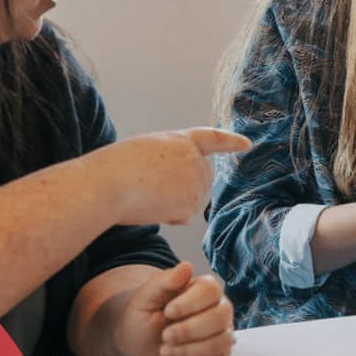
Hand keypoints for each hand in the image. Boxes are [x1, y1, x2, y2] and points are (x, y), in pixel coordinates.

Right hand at [87, 128, 250, 224]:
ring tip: (146, 193)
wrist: (108, 183)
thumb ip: (167, 161)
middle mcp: (193, 159)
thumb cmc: (115, 168)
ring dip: (171, 203)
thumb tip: (176, 186)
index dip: (230, 141)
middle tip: (153, 190)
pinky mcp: (190, 204)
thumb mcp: (144, 151)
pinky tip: (150, 207)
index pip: (211, 138)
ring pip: (191, 200)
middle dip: (187, 189)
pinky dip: (166, 217)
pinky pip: (182, 216)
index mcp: (179, 140)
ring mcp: (194, 182)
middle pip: (202, 179)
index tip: (246, 144)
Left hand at [113, 262, 234, 355]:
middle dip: (188, 330)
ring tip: (166, 349)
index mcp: (201, 290)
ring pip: (220, 342)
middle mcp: (217, 310)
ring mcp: (222, 335)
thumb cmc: (142, 319)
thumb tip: (187, 266)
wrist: (138, 348)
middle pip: (220, 316)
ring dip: (187, 350)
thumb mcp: (145, 298)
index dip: (191, 302)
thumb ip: (164, 281)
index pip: (212, 289)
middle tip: (165, 335)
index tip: (168, 312)